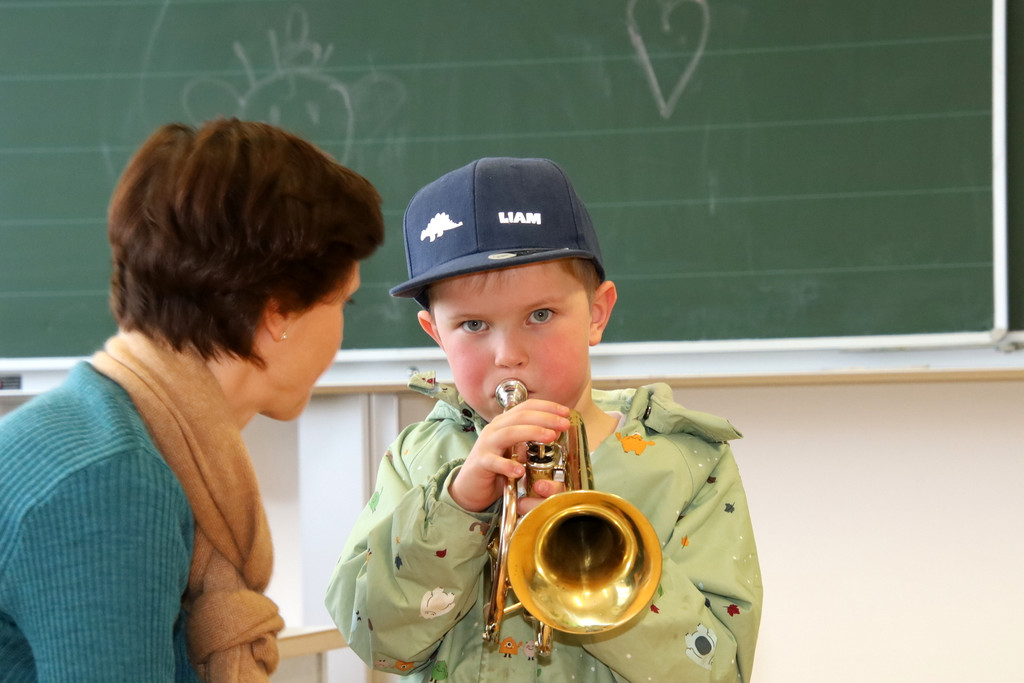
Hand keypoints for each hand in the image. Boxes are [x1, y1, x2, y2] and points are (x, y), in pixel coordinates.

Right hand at [449, 399, 569, 512]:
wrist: (471, 487)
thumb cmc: (496, 467)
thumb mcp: (517, 452)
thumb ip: (531, 442)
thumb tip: (555, 432)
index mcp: (505, 423)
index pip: (527, 407)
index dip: (547, 407)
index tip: (566, 412)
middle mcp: (495, 430)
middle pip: (521, 416)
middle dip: (546, 418)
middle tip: (564, 424)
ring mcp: (486, 445)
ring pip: (509, 433)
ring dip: (532, 433)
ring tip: (550, 437)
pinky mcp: (481, 463)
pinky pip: (494, 462)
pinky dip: (507, 465)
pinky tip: (520, 471)